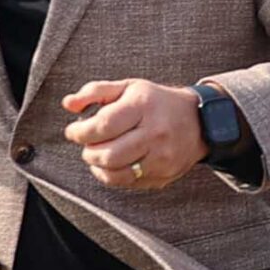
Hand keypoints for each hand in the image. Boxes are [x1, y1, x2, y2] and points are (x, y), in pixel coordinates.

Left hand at [63, 80, 209, 189]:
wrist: (200, 122)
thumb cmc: (158, 102)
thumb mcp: (129, 87)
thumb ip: (96, 91)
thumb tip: (68, 104)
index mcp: (144, 106)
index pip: (104, 125)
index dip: (80, 132)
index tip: (73, 131)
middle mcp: (155, 132)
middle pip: (108, 153)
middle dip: (88, 151)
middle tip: (87, 144)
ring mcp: (161, 157)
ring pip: (116, 172)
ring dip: (98, 165)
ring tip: (98, 154)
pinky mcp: (163, 175)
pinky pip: (128, 182)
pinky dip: (111, 176)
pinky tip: (110, 165)